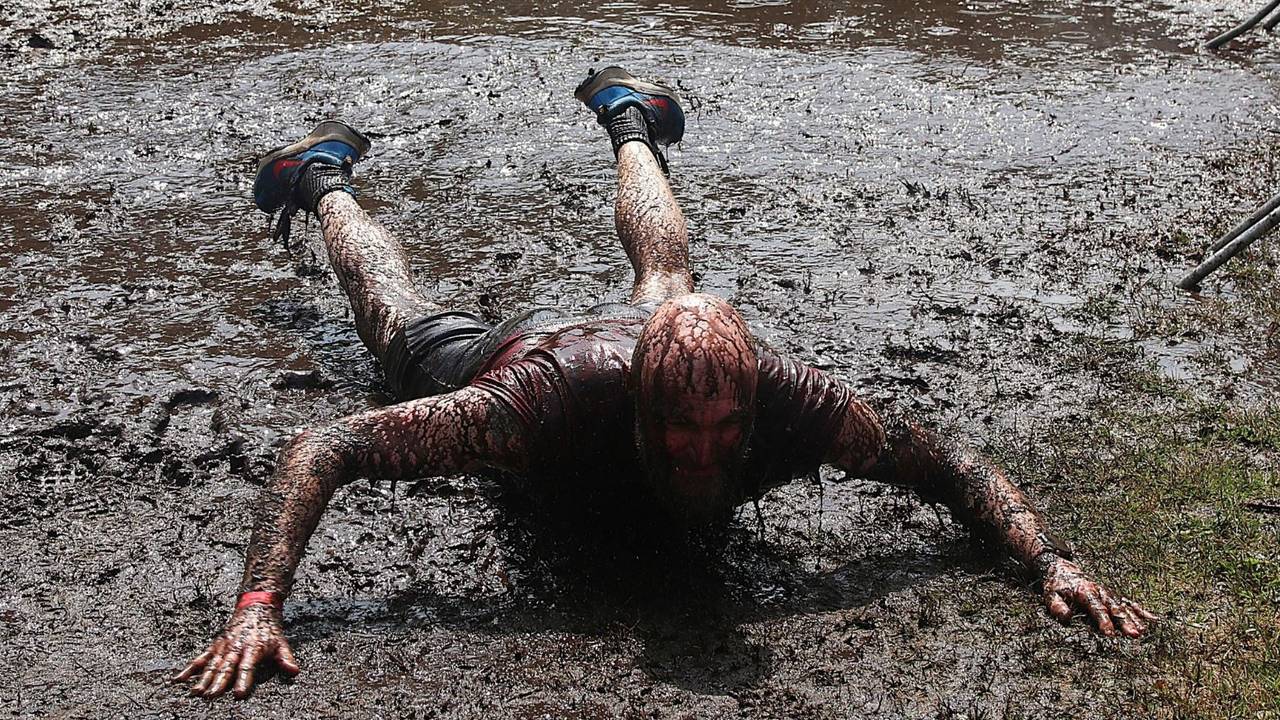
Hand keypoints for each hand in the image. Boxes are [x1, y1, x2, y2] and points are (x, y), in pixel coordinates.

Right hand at [173, 604, 299, 697]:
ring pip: (212, 664)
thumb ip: (285, 658)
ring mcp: (223, 647)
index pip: (247, 667)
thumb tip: (294, 671)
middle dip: (219, 683)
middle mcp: (235, 648)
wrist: (256, 606)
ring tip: (196, 692)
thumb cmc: (269, 628)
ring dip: (203, 678)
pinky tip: (179, 679)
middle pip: (226, 667)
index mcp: (252, 648)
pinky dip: (189, 668)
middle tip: (211, 696)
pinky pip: (200, 658)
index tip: (239, 694)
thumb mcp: (281, 642)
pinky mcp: (215, 646)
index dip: (244, 681)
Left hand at [1039, 555, 1156, 637]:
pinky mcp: (1113, 595)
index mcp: (1085, 591)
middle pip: (1115, 608)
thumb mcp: (1050, 595)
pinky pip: (1129, 603)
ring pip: (1124, 606)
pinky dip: (1141, 611)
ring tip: (1143, 631)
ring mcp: (1109, 593)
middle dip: (1124, 622)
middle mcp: (1100, 591)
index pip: (1096, 608)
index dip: (1103, 621)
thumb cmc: (1056, 585)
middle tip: (1133, 635)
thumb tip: (1066, 618)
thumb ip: (1057, 607)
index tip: (1110, 634)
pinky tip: (1152, 620)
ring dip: (1135, 619)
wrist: (1062, 569)